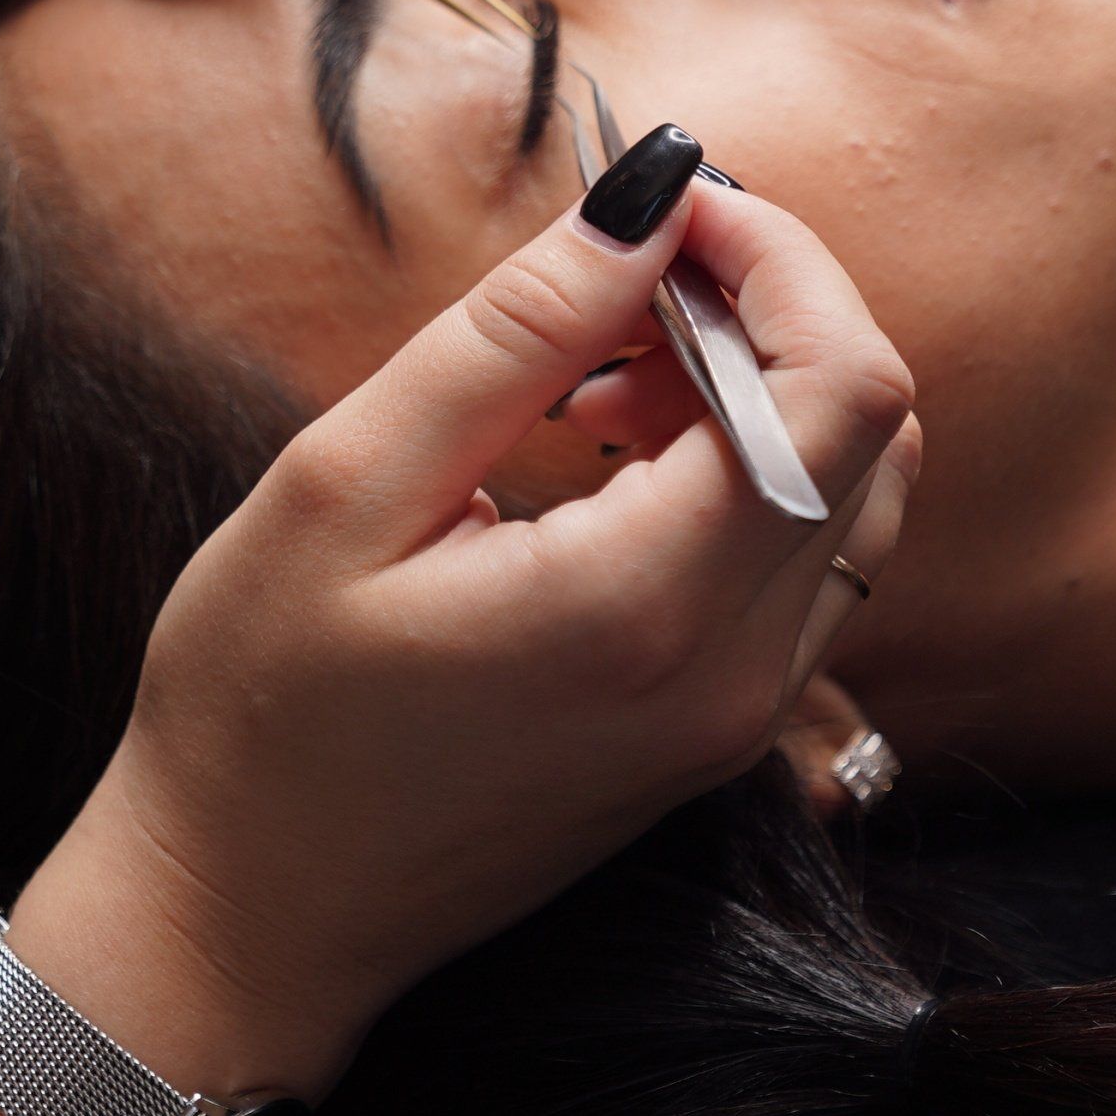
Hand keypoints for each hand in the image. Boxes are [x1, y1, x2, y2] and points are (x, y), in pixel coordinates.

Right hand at [15, 154, 918, 1098]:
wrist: (244, 921)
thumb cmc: (260, 709)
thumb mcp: (349, 482)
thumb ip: (518, 331)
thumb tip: (652, 193)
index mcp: (648, 608)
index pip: (843, 385)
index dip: (780, 258)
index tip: (666, 205)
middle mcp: (734, 676)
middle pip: (871, 426)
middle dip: (770, 307)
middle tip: (615, 275)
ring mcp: (739, 720)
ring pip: (854, 492)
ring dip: (759, 388)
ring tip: (593, 371)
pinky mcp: (717, 735)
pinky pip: (801, 563)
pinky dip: (744, 469)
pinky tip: (604, 453)